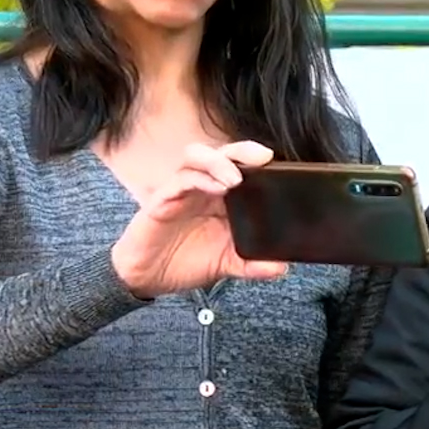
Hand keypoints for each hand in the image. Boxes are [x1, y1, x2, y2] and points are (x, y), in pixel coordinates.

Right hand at [110, 141, 286, 298]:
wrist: (148, 278)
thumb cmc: (186, 262)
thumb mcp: (226, 264)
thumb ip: (252, 265)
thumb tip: (280, 268)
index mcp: (222, 197)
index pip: (241, 165)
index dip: (258, 160)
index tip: (279, 164)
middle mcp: (203, 187)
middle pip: (222, 153)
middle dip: (243, 150)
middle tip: (263, 158)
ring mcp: (181, 190)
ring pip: (197, 156)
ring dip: (219, 161)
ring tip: (236, 178)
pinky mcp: (161, 200)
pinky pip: (179, 180)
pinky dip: (199, 180)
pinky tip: (216, 188)